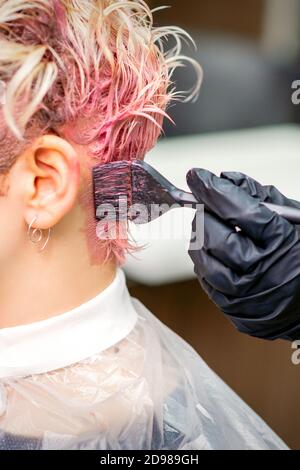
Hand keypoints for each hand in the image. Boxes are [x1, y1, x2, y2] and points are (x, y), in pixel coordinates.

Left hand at [187, 168, 299, 340]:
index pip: (240, 210)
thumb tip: (226, 179)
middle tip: (205, 208)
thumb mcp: (293, 219)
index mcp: (283, 241)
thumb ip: (260, 197)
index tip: (197, 176)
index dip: (214, 190)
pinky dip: (205, 263)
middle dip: (204, 215)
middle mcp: (263, 270)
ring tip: (211, 230)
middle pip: (216, 236)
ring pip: (204, 261)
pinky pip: (206, 281)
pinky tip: (216, 254)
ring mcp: (247, 294)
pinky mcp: (233, 309)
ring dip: (200, 239)